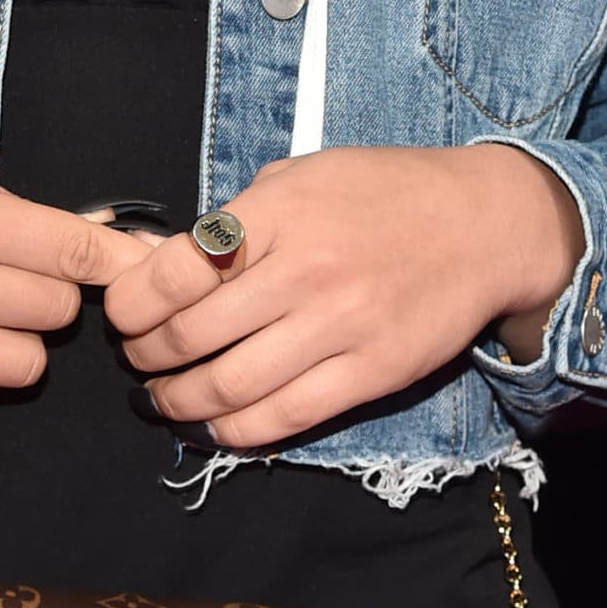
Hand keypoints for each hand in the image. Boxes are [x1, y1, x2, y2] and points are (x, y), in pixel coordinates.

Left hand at [105, 144, 584, 452]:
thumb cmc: (384, 193)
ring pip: (229, 386)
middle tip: (136, 361)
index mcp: (278, 212)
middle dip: (145, 357)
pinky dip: (234, 432)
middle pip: (191, 335)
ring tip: (163, 399)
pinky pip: (283, 418)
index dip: (130, 303)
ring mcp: (339, 327)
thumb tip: (164, 259)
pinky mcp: (371, 373)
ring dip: (178, 402)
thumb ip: (239, 216)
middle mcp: (303, 271)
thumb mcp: (303, 175)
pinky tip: (213, 425)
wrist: (484, 225)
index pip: (174, 269)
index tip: (122, 315)